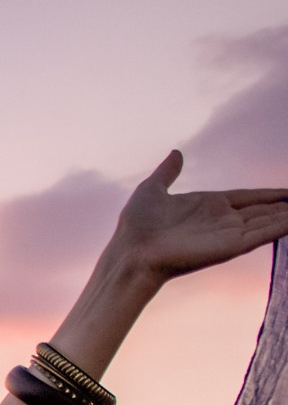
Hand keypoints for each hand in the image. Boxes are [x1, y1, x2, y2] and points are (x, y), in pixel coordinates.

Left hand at [112, 150, 287, 283]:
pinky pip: (263, 235)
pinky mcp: (230, 247)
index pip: (248, 197)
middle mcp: (222, 220)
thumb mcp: (152, 189)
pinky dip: (281, 228)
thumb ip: (167, 172)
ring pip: (268, 222)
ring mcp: (228, 234)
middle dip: (284, 207)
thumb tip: (176, 153)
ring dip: (287, 216)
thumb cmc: (136, 226)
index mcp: (208, 205)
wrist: (131, 251)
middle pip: (262, 211)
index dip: (269, 195)